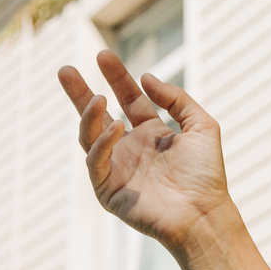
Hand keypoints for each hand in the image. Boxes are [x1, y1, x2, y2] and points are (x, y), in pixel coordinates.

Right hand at [58, 50, 230, 252]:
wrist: (203, 214)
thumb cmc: (206, 174)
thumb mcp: (200, 126)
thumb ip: (176, 99)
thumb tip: (147, 77)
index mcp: (151, 134)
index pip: (128, 99)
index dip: (117, 78)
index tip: (103, 55)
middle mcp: (130, 148)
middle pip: (98, 116)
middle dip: (80, 93)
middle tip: (65, 70)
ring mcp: (116, 169)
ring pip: (89, 137)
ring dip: (89, 116)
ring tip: (97, 98)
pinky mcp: (107, 190)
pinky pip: (95, 162)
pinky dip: (101, 144)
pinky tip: (115, 128)